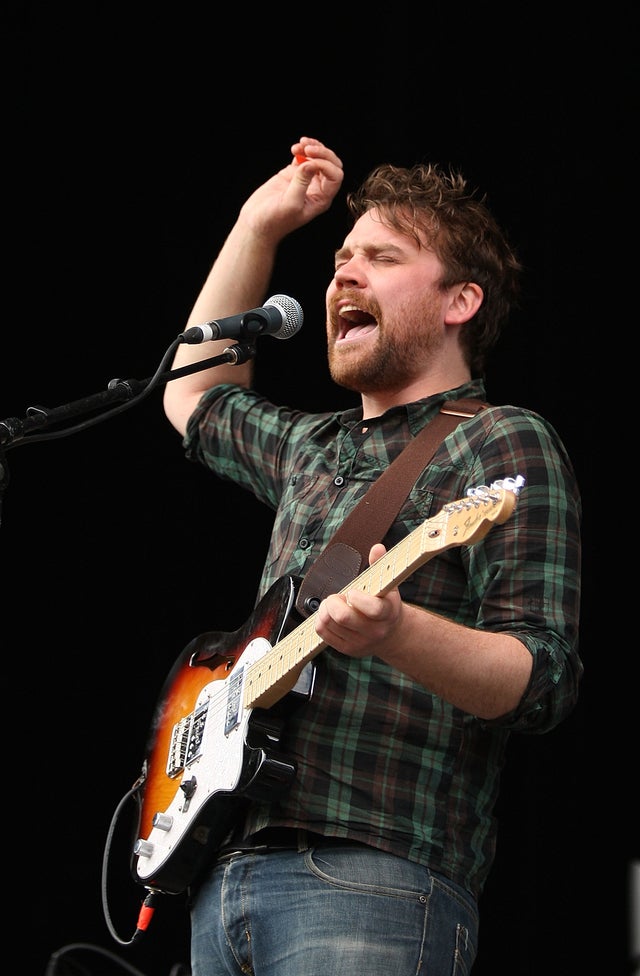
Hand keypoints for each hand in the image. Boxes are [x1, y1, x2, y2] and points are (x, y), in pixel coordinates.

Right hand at [238, 136, 343, 241]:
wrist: (256, 223)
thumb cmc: (274, 220)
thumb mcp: (290, 203)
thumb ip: (302, 183)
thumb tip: (311, 163)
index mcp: (321, 199)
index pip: (335, 176)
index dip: (326, 164)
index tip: (309, 161)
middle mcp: (317, 189)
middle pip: (331, 164)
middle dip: (322, 152)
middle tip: (307, 148)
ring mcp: (306, 180)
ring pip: (318, 158)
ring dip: (312, 147)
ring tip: (300, 144)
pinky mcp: (293, 174)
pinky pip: (304, 157)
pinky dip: (301, 149)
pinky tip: (294, 148)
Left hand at [314, 544, 403, 658]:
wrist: (391, 635)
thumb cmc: (386, 604)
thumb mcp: (388, 585)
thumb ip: (380, 565)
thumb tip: (377, 547)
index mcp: (387, 613)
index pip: (373, 609)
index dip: (357, 598)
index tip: (352, 591)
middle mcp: (375, 631)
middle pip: (343, 617)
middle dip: (333, 601)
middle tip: (337, 596)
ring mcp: (360, 642)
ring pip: (329, 623)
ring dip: (325, 609)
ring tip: (333, 604)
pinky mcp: (347, 649)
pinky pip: (323, 633)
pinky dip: (320, 620)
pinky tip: (329, 614)